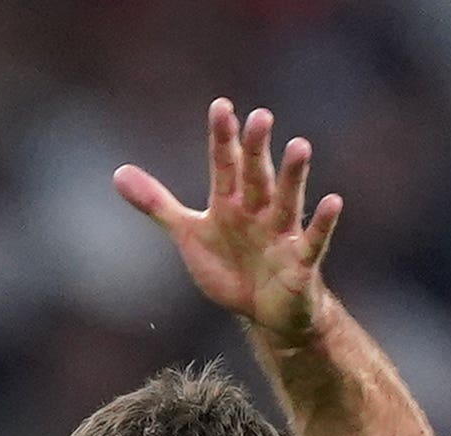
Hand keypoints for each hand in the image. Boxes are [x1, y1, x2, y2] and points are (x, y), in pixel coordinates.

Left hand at [116, 101, 340, 345]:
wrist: (264, 313)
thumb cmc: (230, 267)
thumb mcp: (189, 234)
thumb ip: (157, 204)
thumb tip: (117, 173)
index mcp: (230, 202)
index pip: (225, 164)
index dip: (222, 138)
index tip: (221, 106)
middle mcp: (258, 211)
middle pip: (256, 175)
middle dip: (257, 149)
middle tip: (261, 117)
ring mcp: (281, 234)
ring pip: (286, 200)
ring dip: (293, 176)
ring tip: (300, 145)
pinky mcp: (300, 262)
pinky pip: (313, 240)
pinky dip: (322, 223)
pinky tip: (332, 201)